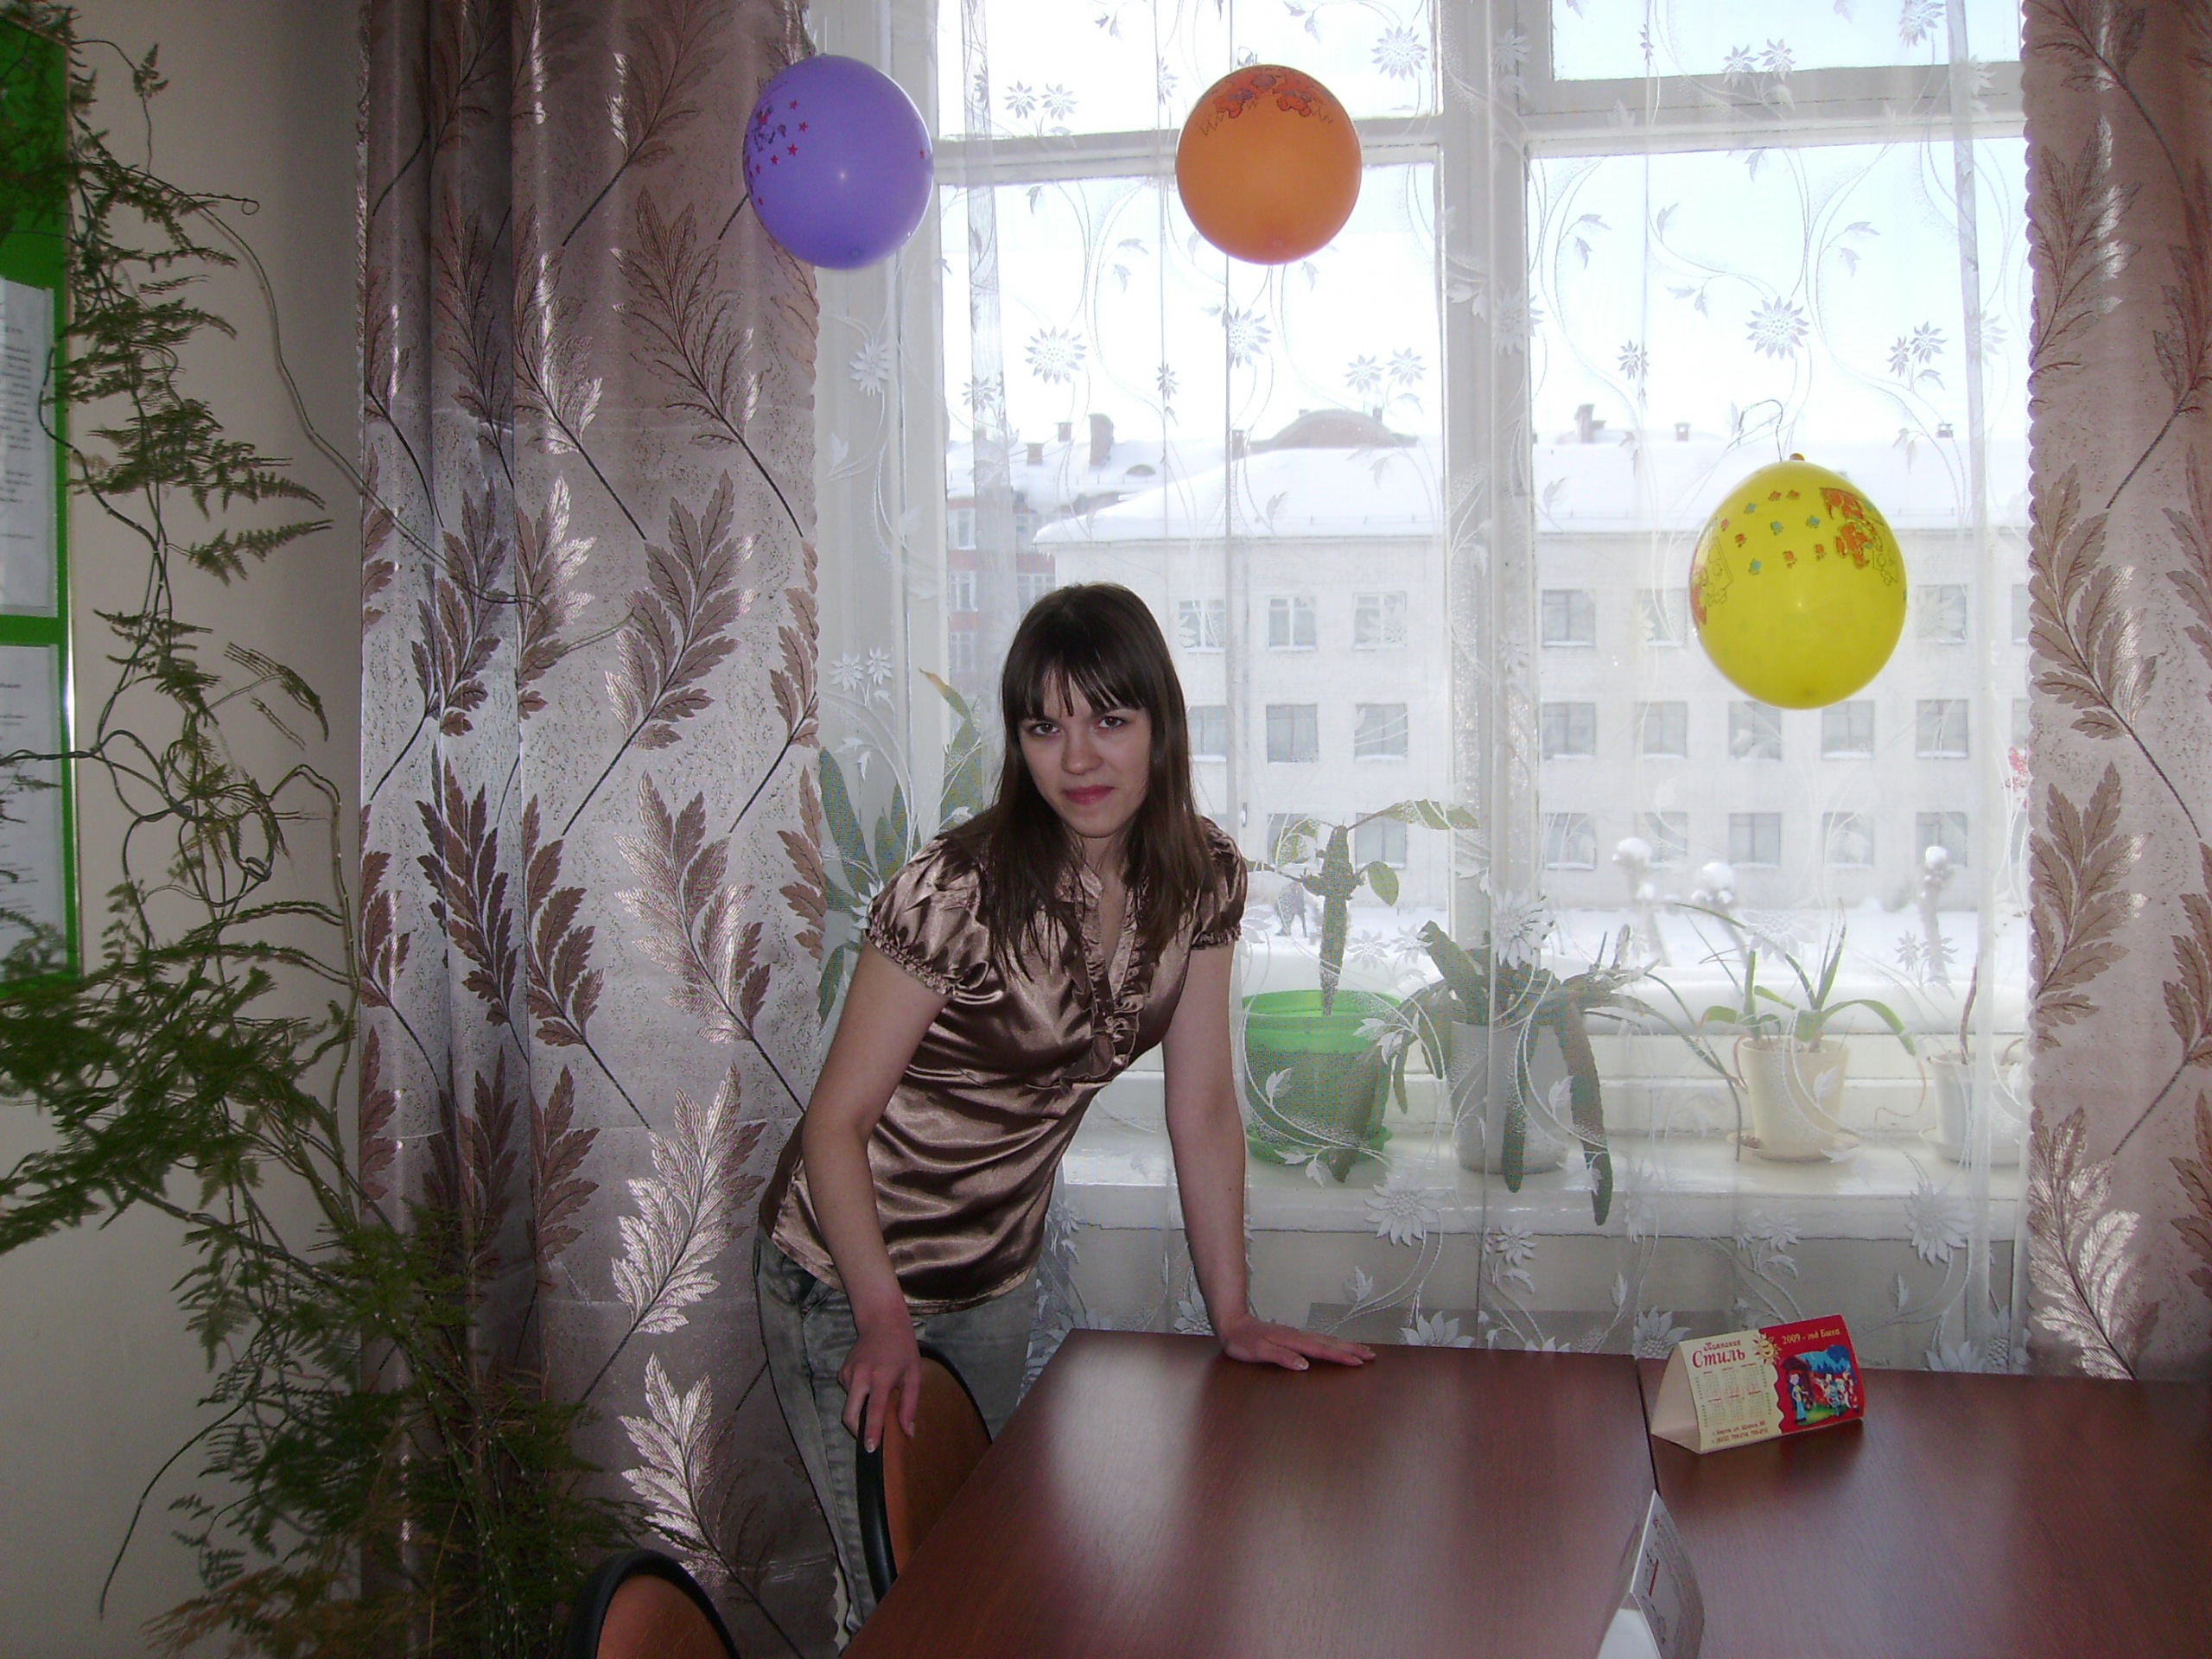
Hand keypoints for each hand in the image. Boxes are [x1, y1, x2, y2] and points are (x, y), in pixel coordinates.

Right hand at [839, 1312, 921, 1451]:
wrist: (881, 1320)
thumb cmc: (902, 1347)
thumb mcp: (913, 1374)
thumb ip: (910, 1404)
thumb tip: (908, 1432)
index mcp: (881, 1377)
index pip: (873, 1409)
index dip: (871, 1431)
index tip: (869, 1448)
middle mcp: (861, 1375)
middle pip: (849, 1414)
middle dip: (856, 1431)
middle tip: (868, 1439)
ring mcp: (848, 1373)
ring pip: (849, 1405)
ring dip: (859, 1411)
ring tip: (876, 1398)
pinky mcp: (842, 1372)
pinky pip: (848, 1393)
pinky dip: (857, 1397)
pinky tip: (869, 1385)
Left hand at [1216, 1312, 1374, 1371]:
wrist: (1233, 1324)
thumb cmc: (1243, 1341)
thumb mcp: (1258, 1351)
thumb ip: (1281, 1357)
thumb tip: (1304, 1364)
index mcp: (1293, 1340)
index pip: (1322, 1350)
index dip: (1341, 1356)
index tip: (1359, 1361)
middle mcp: (1298, 1336)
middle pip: (1330, 1343)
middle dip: (1351, 1349)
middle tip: (1371, 1355)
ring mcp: (1297, 1336)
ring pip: (1327, 1340)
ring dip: (1345, 1345)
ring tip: (1362, 1350)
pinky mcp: (1294, 1337)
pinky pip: (1320, 1341)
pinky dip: (1333, 1343)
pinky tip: (1336, 1346)